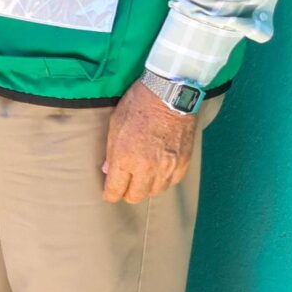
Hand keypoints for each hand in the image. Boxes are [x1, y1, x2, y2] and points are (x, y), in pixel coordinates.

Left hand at [101, 82, 197, 203]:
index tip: (108, 192)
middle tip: (125, 184)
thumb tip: (108, 170)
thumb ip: (110, 153)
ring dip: (146, 187)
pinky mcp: (183, 163)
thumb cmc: (137, 106)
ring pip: (155, 192)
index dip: (109, 194)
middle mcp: (147, 168)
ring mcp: (167, 167)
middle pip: (135, 196)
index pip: (115, 191)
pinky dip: (164, 181)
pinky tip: (159, 172)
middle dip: (127, 193)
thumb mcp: (114, 126)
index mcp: (125, 159)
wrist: (169, 95)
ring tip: (142, 177)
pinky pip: (172, 183)